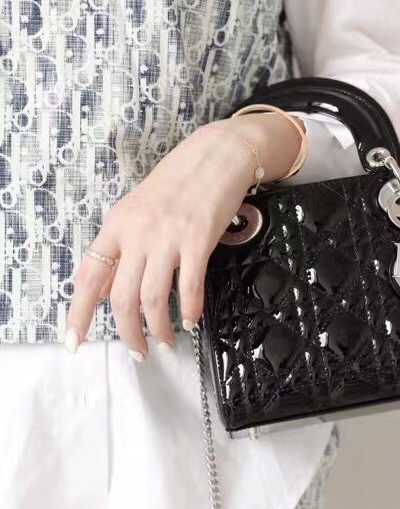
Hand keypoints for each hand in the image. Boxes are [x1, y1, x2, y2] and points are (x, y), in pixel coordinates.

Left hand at [65, 113, 301, 358]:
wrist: (216, 156)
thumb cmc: (179, 183)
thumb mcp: (137, 211)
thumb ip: (121, 247)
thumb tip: (104, 287)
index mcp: (117, 225)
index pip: (89, 276)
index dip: (79, 312)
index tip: (74, 341)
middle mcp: (137, 233)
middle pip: (121, 297)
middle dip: (128, 333)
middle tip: (137, 352)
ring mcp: (167, 237)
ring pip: (152, 298)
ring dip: (158, 329)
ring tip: (165, 343)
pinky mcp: (197, 241)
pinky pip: (188, 286)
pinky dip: (190, 310)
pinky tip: (192, 321)